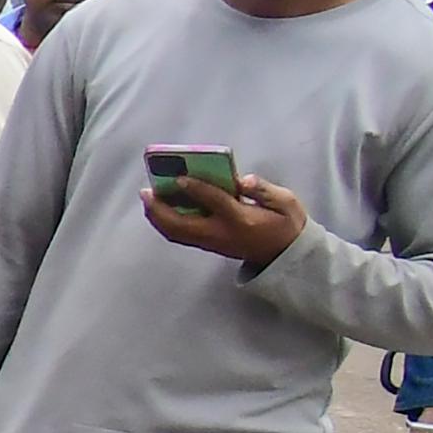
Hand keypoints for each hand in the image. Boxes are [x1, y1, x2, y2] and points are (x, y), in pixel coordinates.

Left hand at [145, 168, 306, 270]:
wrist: (286, 256)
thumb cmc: (286, 224)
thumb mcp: (286, 203)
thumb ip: (264, 190)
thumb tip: (243, 180)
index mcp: (241, 219)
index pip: (215, 201)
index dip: (196, 188)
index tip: (179, 177)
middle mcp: (221, 233)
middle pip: (182, 224)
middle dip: (160, 208)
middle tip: (146, 191)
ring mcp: (212, 242)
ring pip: (177, 233)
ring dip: (158, 216)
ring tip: (147, 198)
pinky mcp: (208, 246)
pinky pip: (180, 236)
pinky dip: (165, 223)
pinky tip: (159, 210)